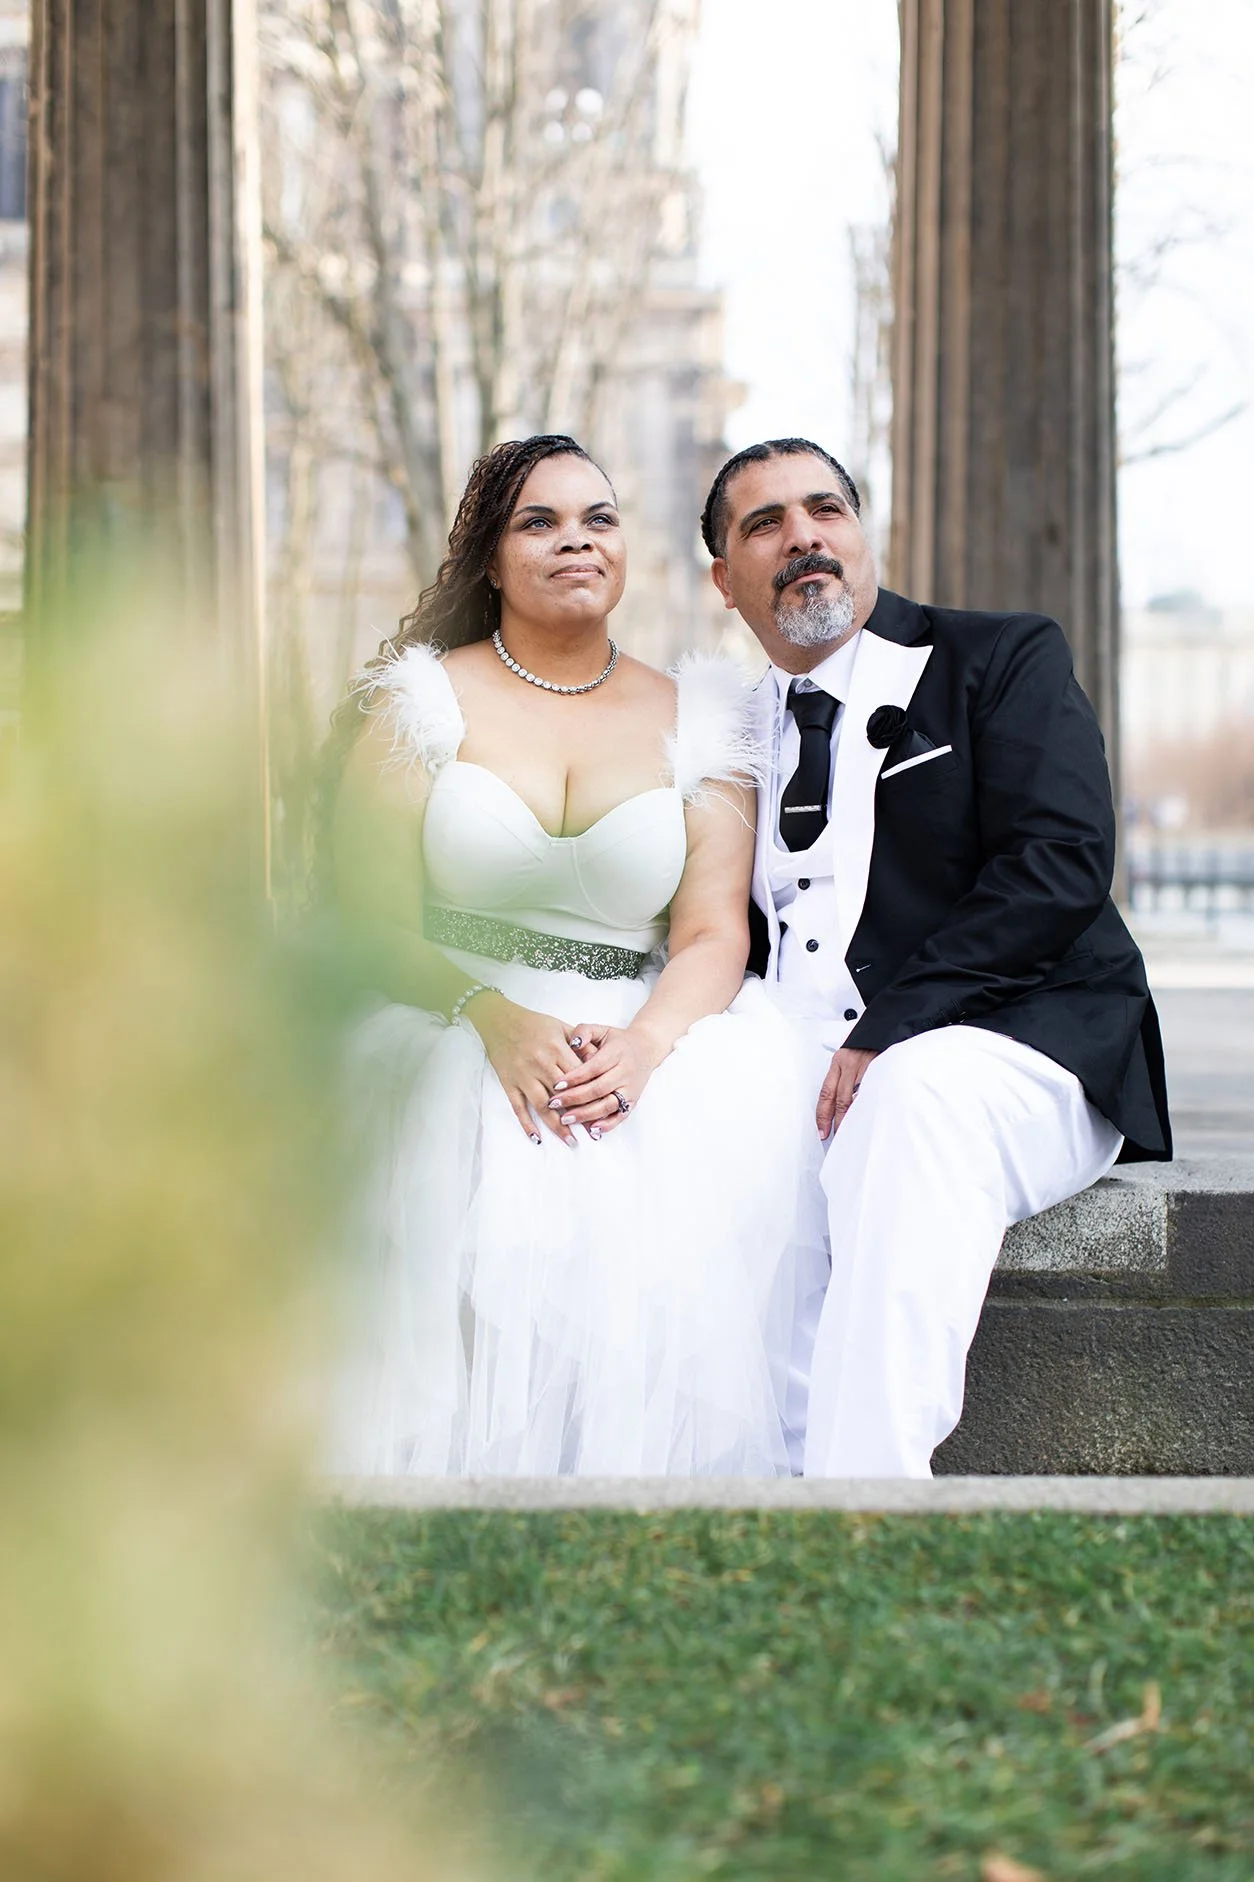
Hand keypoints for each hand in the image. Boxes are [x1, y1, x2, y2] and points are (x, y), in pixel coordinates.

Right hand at [465, 994, 584, 1144]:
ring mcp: (523, 1076)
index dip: (591, 1095)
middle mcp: (540, 1064)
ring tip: (571, 1141)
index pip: (579, 1077)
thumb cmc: (533, 1024)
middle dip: (579, 1115)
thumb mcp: (561, 1027)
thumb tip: (598, 1061)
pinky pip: (518, 1107)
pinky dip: (526, 1124)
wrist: (499, 1020)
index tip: (603, 1110)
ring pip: (542, 1106)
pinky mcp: (508, 1083)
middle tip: (592, 1133)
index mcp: (556, 1049)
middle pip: (564, 1095)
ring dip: (557, 1126)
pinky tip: (537, 1138)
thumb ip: (580, 1044)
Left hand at [549, 1022, 665, 1136]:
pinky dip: (607, 1124)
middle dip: (574, 1098)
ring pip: (608, 1105)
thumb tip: (573, 1043)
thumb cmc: (617, 1041)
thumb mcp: (602, 1030)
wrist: (646, 1049)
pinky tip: (591, 1129)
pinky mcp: (633, 1101)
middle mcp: (625, 1072)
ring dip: (586, 1114)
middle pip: (599, 1089)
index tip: (556, 1085)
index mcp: (617, 1053)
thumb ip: (584, 1031)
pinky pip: (620, 1116)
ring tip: (566, 1119)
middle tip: (553, 1103)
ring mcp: (630, 1089)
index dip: (575, 1077)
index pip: (594, 1068)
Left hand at [816, 1046, 878, 1139]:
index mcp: (839, 1062)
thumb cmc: (869, 1042)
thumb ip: (845, 1077)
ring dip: (853, 1117)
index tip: (821, 1129)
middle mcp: (850, 1065)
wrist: (886, 1023)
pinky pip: (874, 1091)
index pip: (826, 1093)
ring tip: (852, 1131)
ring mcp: (867, 1067)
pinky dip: (870, 1105)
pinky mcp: (882, 1068)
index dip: (822, 1114)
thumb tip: (842, 1104)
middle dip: (837, 1121)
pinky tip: (870, 1115)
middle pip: (840, 1099)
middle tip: (837, 1135)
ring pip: (857, 1098)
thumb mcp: (850, 1056)